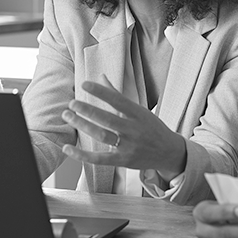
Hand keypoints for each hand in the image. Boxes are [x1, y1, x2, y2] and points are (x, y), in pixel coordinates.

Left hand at [61, 78, 186, 178]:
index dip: (100, 92)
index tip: (85, 84)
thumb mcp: (139, 109)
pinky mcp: (123, 161)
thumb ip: (117, 94)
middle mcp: (133, 129)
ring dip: (83, 126)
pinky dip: (82, 155)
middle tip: (72, 103)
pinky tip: (68, 148)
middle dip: (87, 110)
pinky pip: (100, 159)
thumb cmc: (151, 127)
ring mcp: (128, 146)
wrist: (169, 152)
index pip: (117, 100)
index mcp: (138, 113)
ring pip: (102, 136)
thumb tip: (101, 76)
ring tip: (68, 116)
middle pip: (107, 119)